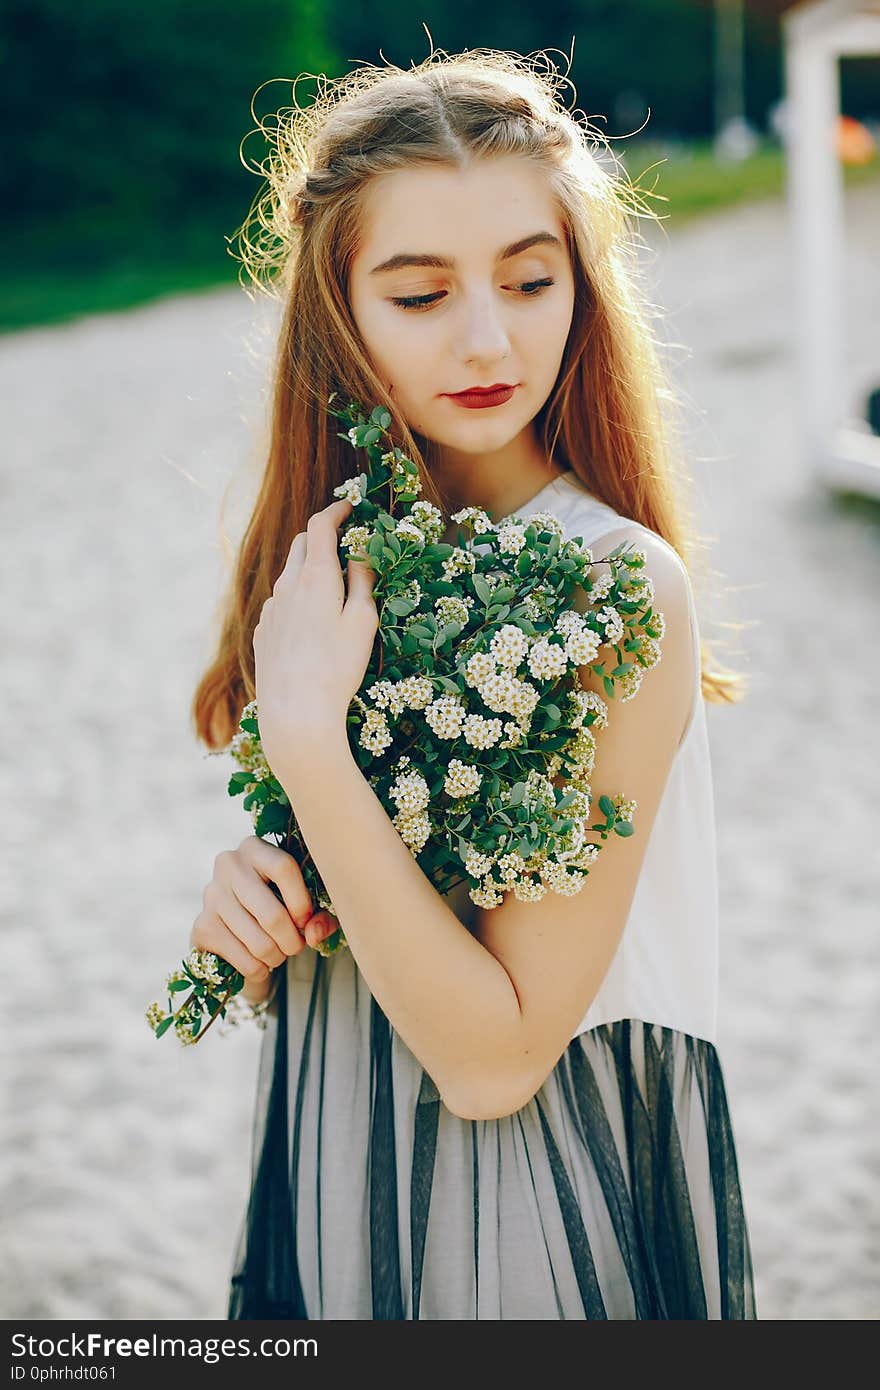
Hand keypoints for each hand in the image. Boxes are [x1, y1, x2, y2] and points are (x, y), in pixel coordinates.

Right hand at [188, 836, 341, 996]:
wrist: (235, 925)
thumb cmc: (279, 904)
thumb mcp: (306, 904)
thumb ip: (321, 916)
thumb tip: (314, 933)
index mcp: (255, 848)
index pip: (283, 868)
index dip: (302, 902)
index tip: (307, 921)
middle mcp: (228, 865)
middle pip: (272, 914)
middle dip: (292, 941)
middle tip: (297, 946)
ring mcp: (211, 895)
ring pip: (259, 943)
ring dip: (277, 957)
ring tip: (279, 953)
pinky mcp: (202, 927)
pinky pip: (244, 960)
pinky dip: (259, 969)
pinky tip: (260, 962)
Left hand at [253, 497, 377, 776]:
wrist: (295, 713)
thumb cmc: (338, 668)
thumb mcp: (363, 621)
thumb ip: (363, 581)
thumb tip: (361, 553)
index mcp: (315, 577)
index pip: (321, 525)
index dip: (336, 511)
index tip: (350, 508)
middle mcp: (286, 586)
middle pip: (301, 545)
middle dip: (323, 537)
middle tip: (346, 545)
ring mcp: (271, 610)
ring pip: (290, 576)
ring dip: (310, 571)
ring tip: (333, 593)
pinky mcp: (263, 633)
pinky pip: (281, 605)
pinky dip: (297, 600)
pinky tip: (312, 628)